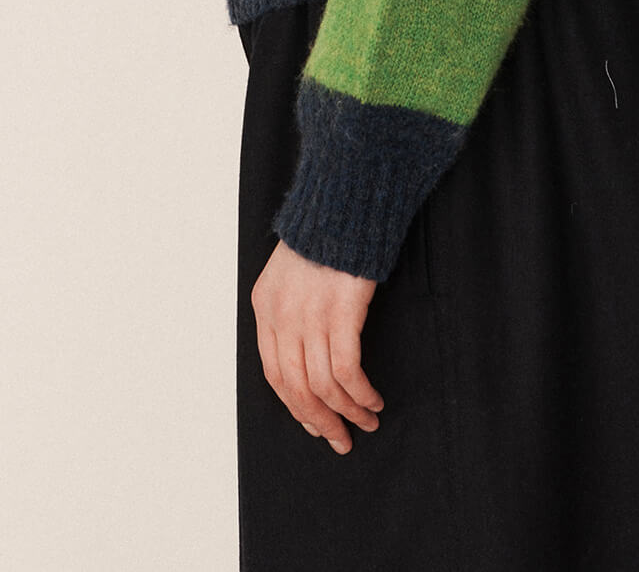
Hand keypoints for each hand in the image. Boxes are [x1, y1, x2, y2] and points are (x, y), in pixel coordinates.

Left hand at [250, 236, 385, 453]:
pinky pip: (347, 370)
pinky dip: (360, 393)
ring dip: (347, 412)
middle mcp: (282, 315)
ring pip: (323, 385)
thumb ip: (289, 312)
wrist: (343, 199)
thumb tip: (305, 357)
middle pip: (296, 388)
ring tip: (367, 421)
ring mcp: (311, 314)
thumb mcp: (289, 273)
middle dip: (321, 421)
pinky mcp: (341, 311)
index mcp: (264, 307)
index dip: (296, 407)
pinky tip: (373, 400)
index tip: (315, 423)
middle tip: (341, 439)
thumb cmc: (324, 235)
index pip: (274, 375)